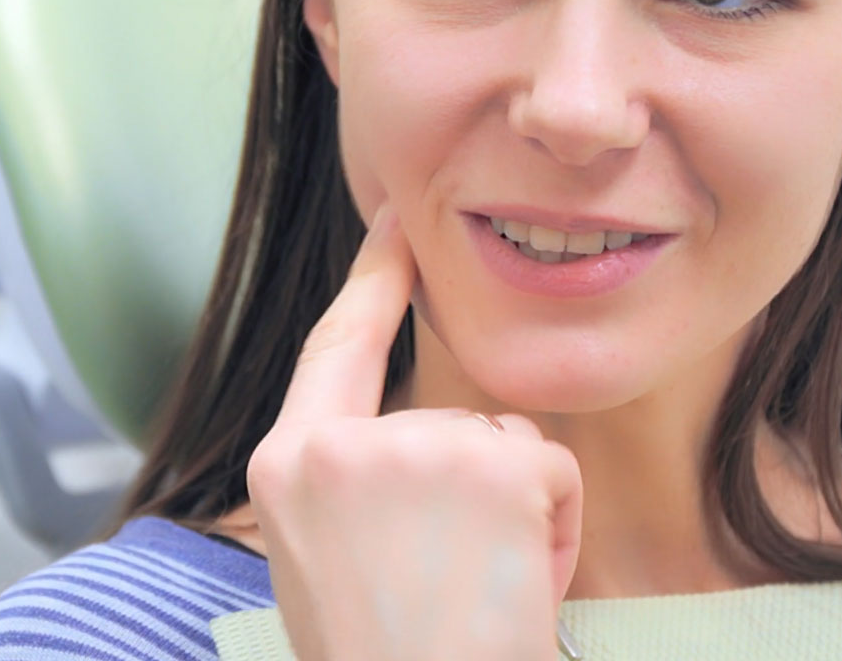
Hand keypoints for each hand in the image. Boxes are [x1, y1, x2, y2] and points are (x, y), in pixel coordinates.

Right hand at [245, 207, 583, 660]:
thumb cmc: (387, 659)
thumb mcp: (326, 563)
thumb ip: (352, 482)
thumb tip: (418, 435)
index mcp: (284, 468)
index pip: (332, 347)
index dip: (371, 279)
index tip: (396, 223)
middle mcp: (336, 445)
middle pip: (446, 417)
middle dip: (477, 495)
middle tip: (448, 593)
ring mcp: (412, 448)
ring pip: (504, 444)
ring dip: (516, 519)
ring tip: (476, 601)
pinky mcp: (488, 466)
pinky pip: (552, 471)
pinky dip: (557, 533)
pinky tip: (516, 589)